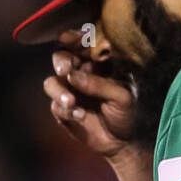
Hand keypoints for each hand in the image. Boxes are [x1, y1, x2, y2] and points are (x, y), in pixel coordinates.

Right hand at [42, 28, 140, 159]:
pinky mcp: (63, 110)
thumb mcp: (122, 96)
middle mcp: (81, 73)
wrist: (123, 142)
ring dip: (58, 90)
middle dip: (61, 62)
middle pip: (61, 58)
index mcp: (99, 63)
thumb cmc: (127, 113)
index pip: (83, 44)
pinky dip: (66, 110)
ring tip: (71, 102)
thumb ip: (99, 84)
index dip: (73, 38)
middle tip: (65, 71)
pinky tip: (80, 116)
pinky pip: (55, 106)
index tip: (66, 38)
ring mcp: (70, 91)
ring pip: (52, 82)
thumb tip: (72, 76)